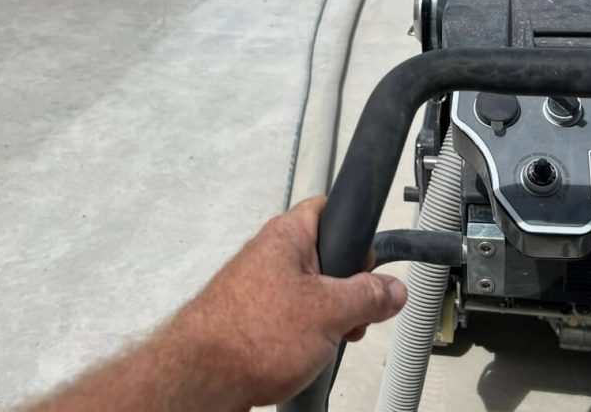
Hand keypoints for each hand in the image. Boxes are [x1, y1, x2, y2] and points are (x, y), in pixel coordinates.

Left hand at [169, 197, 407, 407]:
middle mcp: (270, 254)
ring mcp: (258, 287)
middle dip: (347, 288)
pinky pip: (291, 316)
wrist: (198, 381)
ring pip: (310, 291)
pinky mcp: (251, 317)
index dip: (354, 231)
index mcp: (287, 235)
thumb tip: (392, 290)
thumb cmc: (247, 336)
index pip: (328, 208)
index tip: (367, 259)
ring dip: (328, 316)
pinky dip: (306, 334)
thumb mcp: (329, 312)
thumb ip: (368, 296)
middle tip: (354, 312)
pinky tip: (307, 355)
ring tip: (330, 340)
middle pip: (325, 257)